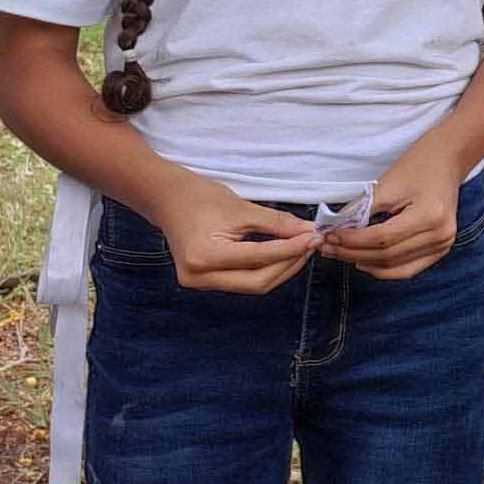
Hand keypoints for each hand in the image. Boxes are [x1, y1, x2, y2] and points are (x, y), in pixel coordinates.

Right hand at [144, 174, 321, 294]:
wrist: (167, 200)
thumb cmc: (201, 198)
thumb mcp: (243, 208)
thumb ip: (278, 224)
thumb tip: (309, 232)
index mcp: (204, 257)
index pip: (260, 258)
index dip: (292, 249)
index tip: (315, 237)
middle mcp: (199, 277)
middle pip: (258, 282)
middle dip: (289, 264)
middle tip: (312, 244)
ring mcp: (199, 283)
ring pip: (252, 285)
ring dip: (281, 269)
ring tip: (302, 248)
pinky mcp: (204, 282)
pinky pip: (243, 281)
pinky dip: (266, 270)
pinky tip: (283, 255)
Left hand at [321, 137, 468, 280]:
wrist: (448, 159)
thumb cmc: (418, 165)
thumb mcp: (386, 184)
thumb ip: (360, 210)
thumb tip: (333, 228)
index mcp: (430, 216)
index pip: (382, 238)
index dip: (352, 240)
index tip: (329, 236)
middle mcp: (440, 235)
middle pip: (387, 255)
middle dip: (352, 253)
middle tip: (327, 247)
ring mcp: (443, 245)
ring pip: (395, 266)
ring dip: (364, 262)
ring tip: (340, 254)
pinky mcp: (440, 249)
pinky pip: (408, 269)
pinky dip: (384, 269)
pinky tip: (364, 262)